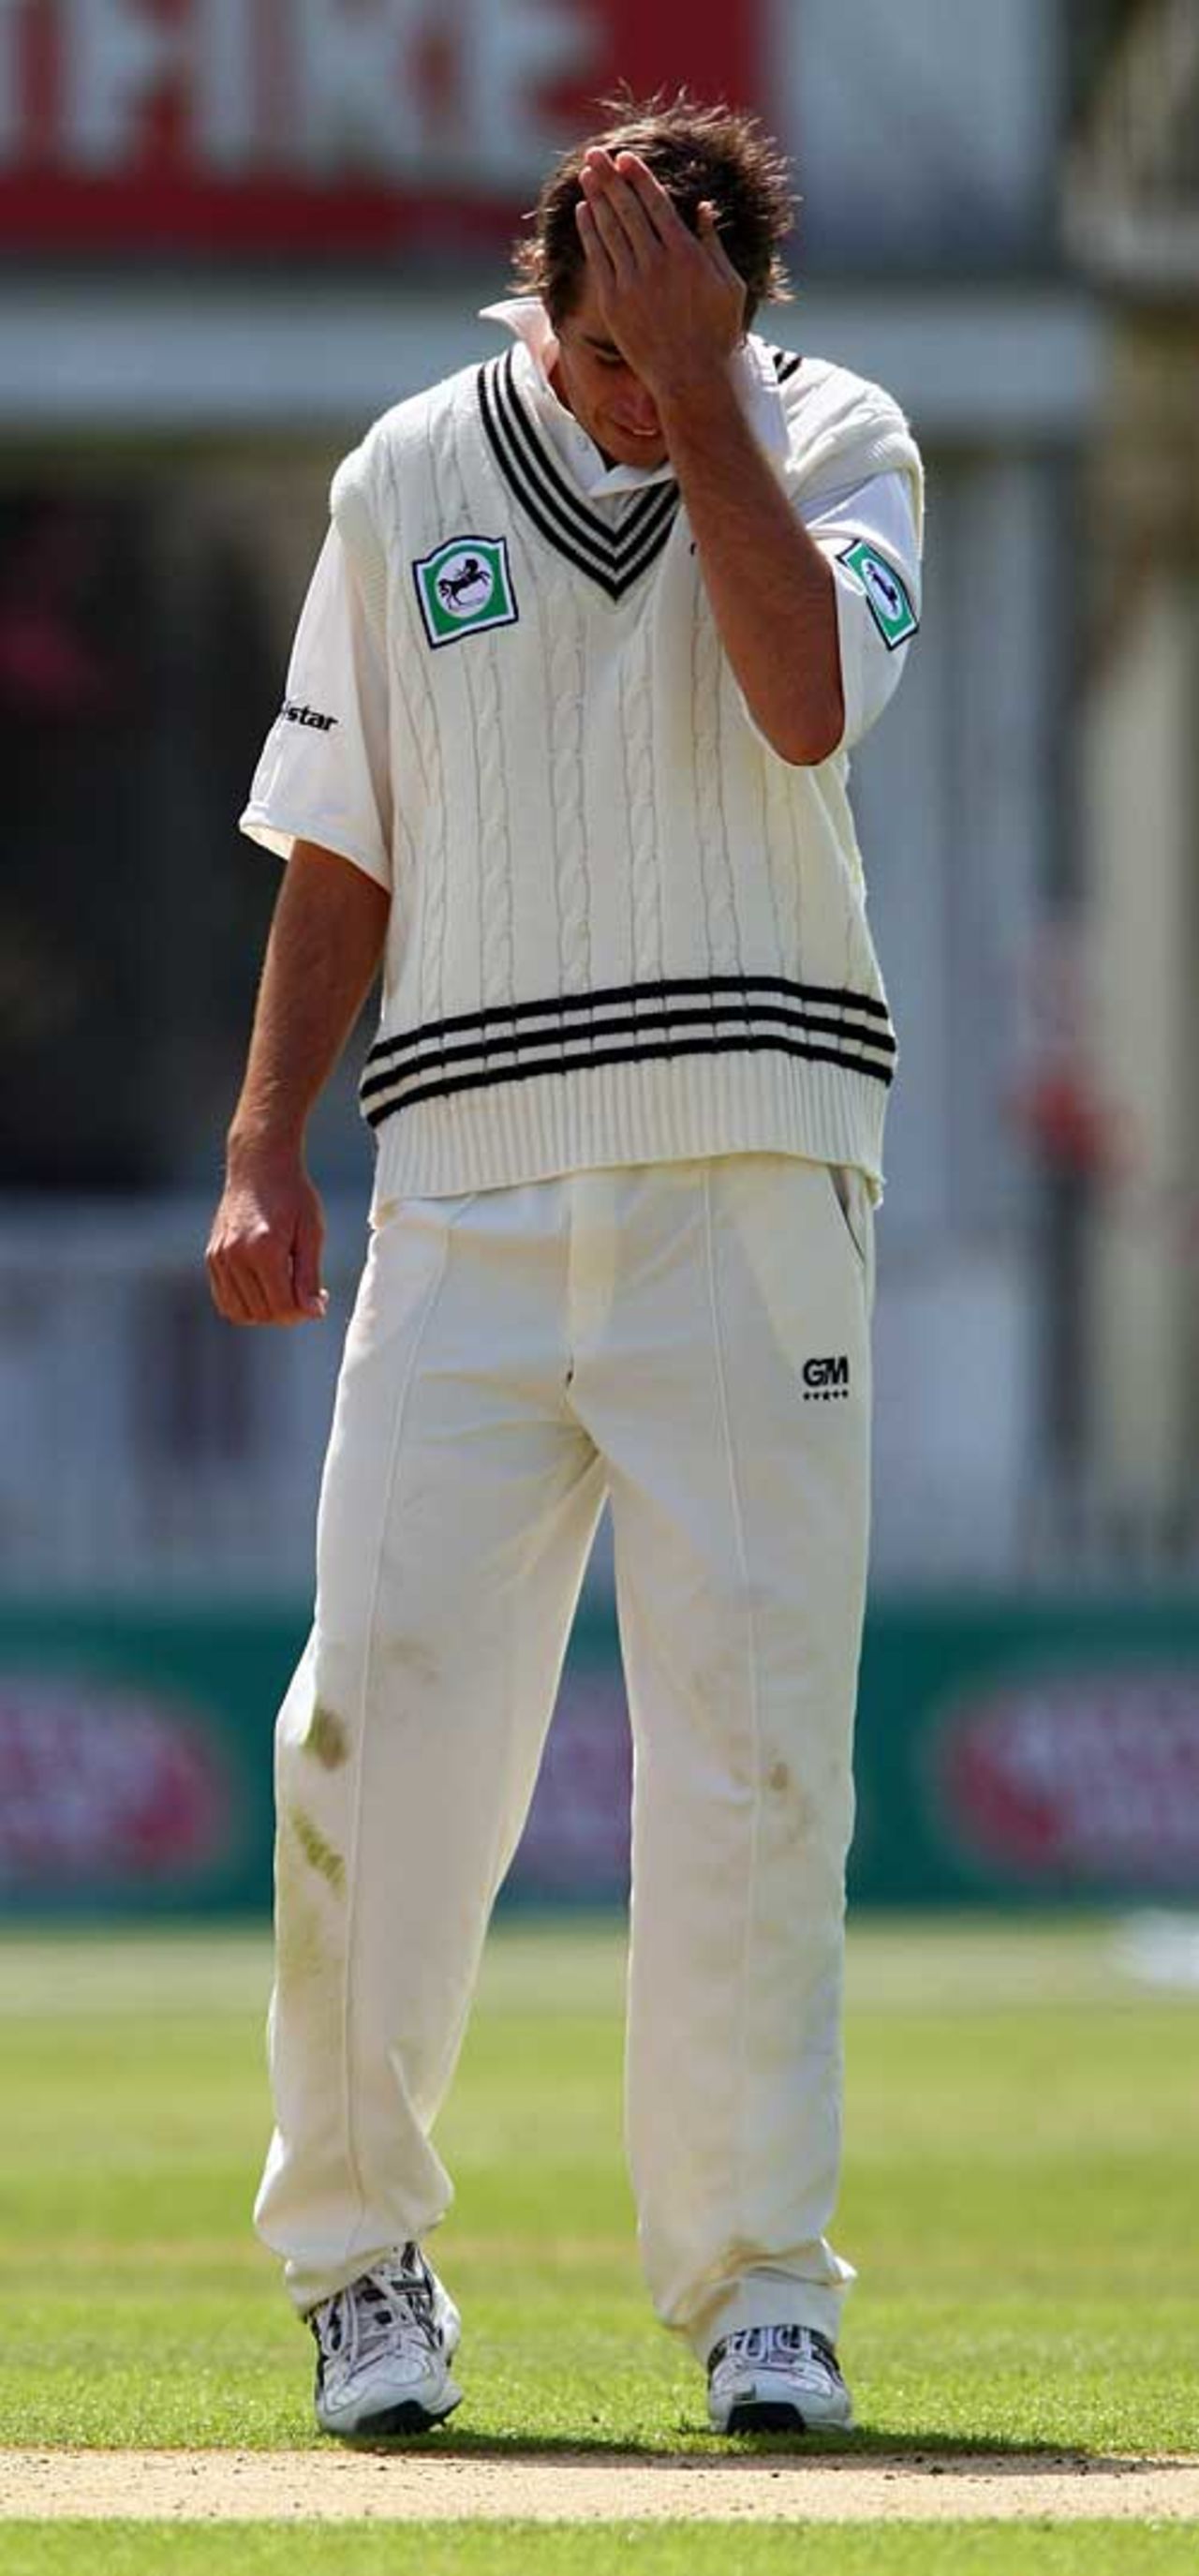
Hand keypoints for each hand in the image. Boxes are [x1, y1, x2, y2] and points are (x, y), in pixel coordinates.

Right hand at [206, 1145, 327, 1326]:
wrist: (259, 1165)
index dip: (304, 1312)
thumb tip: (313, 1313)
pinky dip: (245, 1305)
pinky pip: (225, 1300)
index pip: (282, 1307)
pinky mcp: (212, 1257)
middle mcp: (235, 1256)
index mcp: (264, 1250)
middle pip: (262, 1313)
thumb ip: (310, 1277)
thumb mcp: (311, 1233)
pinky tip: (264, 1289)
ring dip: (266, 1312)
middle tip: (305, 1295)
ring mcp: (219, 1258)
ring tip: (284, 1290)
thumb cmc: (292, 1195)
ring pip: (241, 1312)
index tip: (319, 1300)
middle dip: (288, 1312)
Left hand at [575, 148, 745, 399]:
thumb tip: (702, 208)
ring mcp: (632, 283)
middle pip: (627, 209)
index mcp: (686, 254)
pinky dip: (590, 231)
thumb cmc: (716, 333)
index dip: (637, 177)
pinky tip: (584, 211)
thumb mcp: (729, 285)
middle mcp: (657, 263)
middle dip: (610, 178)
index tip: (625, 158)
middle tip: (596, 154)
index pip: (656, 203)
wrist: (690, 378)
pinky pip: (598, 258)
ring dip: (597, 198)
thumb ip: (713, 244)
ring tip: (587, 175)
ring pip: (609, 229)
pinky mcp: (614, 302)